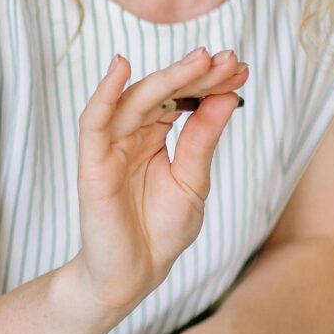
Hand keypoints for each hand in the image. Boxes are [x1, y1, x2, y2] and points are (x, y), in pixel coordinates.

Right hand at [74, 46, 247, 320]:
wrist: (136, 274)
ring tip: (201, 60)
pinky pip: (93, 121)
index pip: (181, 97)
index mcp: (155, 137)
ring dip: (167, 76)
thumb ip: (203, 139)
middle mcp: (131, 135)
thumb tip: (227, 96)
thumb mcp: (193, 181)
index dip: (209, 81)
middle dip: (196, 74)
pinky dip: (104, 94)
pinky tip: (120, 67)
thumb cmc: (161, 231)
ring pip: (135, 99)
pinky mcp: (92, 164)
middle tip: (228, 58)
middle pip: (161, 92)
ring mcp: (110, 147)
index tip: (240, 67)